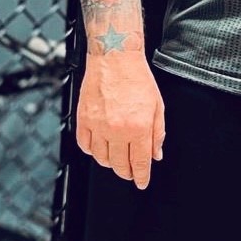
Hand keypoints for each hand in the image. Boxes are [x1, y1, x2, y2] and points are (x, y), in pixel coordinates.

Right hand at [76, 53, 164, 188]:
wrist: (115, 58)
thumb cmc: (138, 78)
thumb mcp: (157, 105)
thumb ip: (157, 132)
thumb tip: (156, 154)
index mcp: (138, 127)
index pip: (140, 162)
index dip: (141, 176)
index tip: (142, 182)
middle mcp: (116, 130)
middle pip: (119, 165)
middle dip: (127, 172)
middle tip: (131, 172)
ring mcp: (97, 126)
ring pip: (101, 159)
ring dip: (110, 163)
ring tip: (117, 159)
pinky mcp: (83, 120)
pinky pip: (85, 146)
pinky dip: (93, 151)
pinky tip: (100, 148)